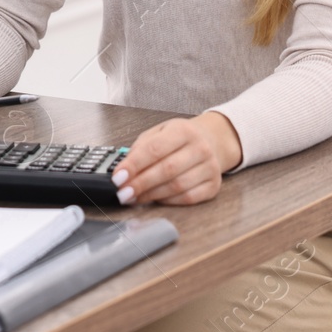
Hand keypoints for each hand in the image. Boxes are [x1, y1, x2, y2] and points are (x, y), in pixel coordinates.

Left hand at [112, 112, 242, 205]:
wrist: (211, 140)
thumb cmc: (179, 138)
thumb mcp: (158, 133)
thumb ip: (140, 149)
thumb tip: (123, 171)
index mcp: (183, 130)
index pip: (155, 149)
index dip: (134, 165)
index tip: (118, 177)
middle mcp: (200, 148)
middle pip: (167, 170)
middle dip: (140, 184)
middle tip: (122, 193)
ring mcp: (210, 168)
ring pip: (177, 186)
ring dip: (151, 195)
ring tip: (134, 197)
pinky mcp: (214, 185)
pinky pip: (188, 198)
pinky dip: (168, 201)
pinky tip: (155, 199)